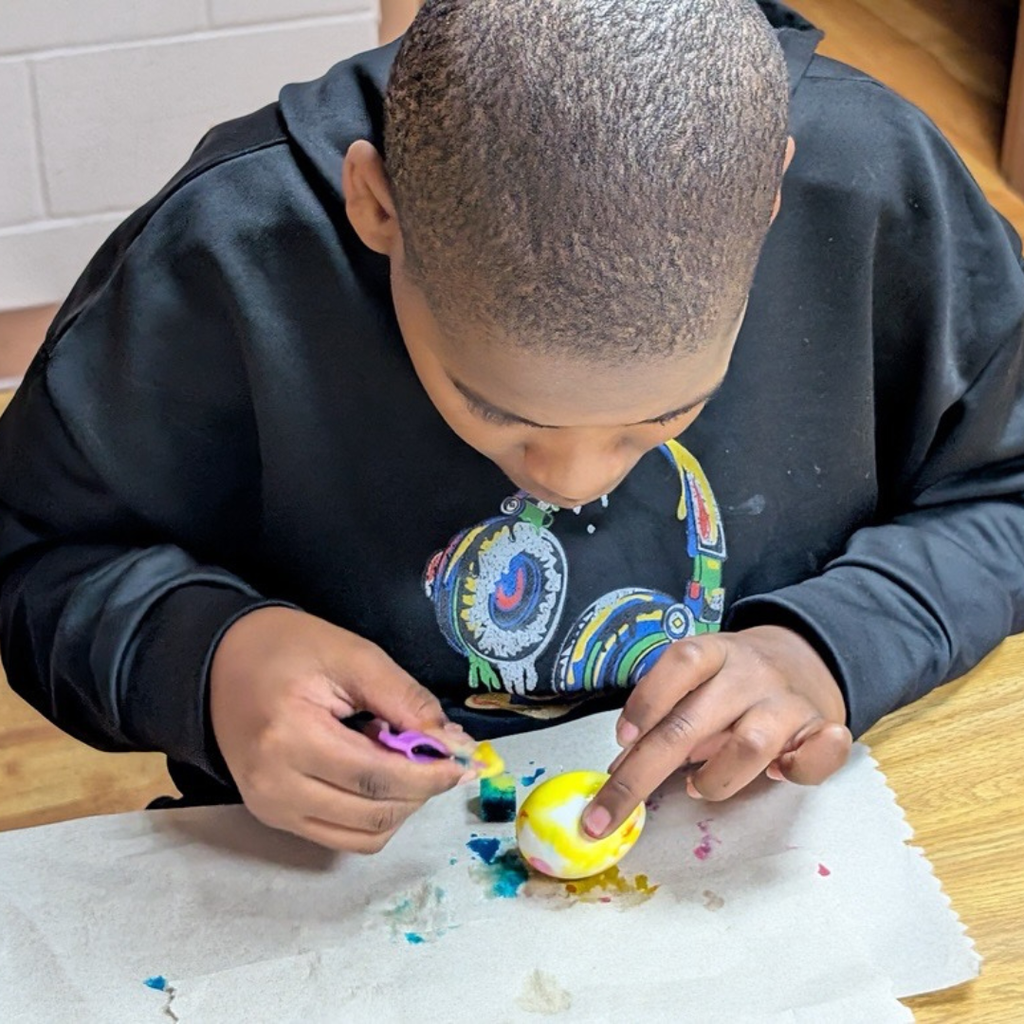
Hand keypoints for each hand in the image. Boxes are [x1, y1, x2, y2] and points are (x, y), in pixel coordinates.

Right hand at [210, 607, 473, 851]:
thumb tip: (455, 744)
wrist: (221, 662)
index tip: (463, 759)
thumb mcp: (352, 656)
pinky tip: (379, 777)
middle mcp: (274, 785)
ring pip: (362, 836)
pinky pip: (341, 837)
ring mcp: (270, 808)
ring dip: (401, 807)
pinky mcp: (274, 818)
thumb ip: (405, 700)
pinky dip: (375, 816)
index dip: (429, 775)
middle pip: (373, 814)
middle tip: (442, 756)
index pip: (376, 777)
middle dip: (422, 790)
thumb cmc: (286, 649)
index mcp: (289, 736)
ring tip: (405, 762)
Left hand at [582, 626, 851, 838]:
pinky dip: (799, 771)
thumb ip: (663, 721)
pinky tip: (777, 775)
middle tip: (608, 813)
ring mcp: (786, 701)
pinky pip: (820, 753)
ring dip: (714, 779)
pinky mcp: (822, 727)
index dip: (647, 700)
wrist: (803, 660)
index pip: (680, 663)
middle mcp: (750, 674)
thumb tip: (620, 768)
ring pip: (749, 745)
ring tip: (697, 787)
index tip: (621, 739)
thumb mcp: (694, 686)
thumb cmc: (731, 683)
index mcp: (714, 653)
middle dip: (643, 773)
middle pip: (690, 723)